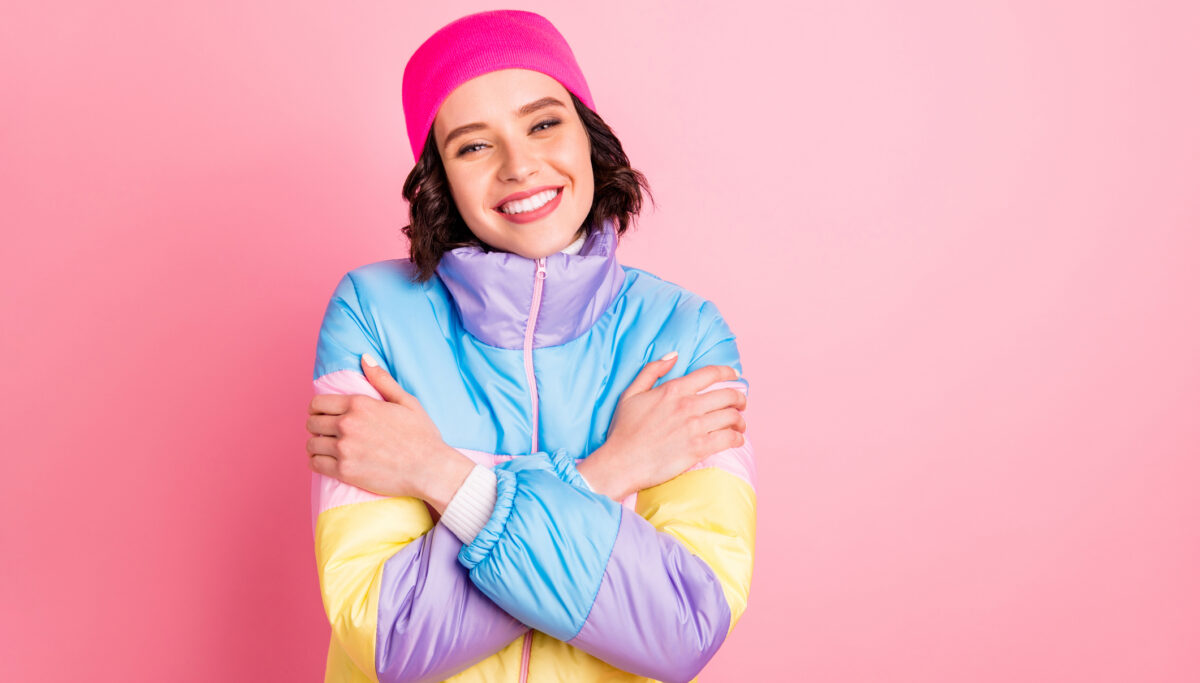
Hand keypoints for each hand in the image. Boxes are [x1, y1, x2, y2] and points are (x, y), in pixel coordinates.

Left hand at [305, 354, 473, 512]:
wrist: (429, 469)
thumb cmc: (421, 435)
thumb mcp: (406, 401)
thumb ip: (382, 379)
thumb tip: (364, 357)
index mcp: (360, 405)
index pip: (318, 403)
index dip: (317, 409)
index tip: (322, 414)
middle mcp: (348, 424)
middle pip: (312, 423)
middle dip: (317, 426)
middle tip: (326, 432)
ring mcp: (345, 449)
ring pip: (311, 444)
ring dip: (317, 445)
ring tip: (326, 447)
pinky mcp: (344, 471)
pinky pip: (315, 464)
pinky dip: (317, 462)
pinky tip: (327, 461)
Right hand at [578, 352, 746, 500]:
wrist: (621, 463)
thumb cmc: (624, 430)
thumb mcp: (631, 393)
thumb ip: (652, 371)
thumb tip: (674, 356)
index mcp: (673, 390)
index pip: (711, 374)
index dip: (729, 372)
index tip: (736, 375)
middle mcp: (687, 405)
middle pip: (728, 395)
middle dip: (740, 398)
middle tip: (741, 404)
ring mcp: (694, 427)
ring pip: (732, 417)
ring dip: (740, 420)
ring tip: (739, 424)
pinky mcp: (698, 448)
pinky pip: (729, 439)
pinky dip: (737, 438)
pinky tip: (736, 440)